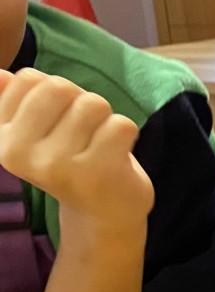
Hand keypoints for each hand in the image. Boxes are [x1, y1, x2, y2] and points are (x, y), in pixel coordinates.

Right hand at [0, 70, 151, 230]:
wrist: (102, 212)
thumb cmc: (70, 161)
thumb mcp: (36, 133)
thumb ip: (14, 101)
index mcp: (2, 138)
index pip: (29, 79)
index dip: (55, 91)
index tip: (59, 119)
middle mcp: (20, 153)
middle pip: (59, 87)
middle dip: (81, 100)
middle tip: (84, 130)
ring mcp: (57, 165)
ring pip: (93, 104)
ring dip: (104, 119)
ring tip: (98, 143)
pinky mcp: (95, 173)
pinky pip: (121, 125)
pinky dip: (126, 134)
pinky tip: (116, 155)